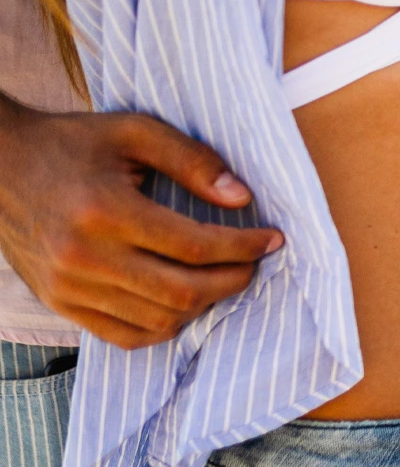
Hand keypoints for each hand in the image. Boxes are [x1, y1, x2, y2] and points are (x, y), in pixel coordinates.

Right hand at [0, 100, 282, 349]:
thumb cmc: (71, 143)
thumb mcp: (134, 131)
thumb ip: (192, 160)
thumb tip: (242, 198)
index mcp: (105, 211)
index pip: (194, 245)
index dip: (244, 246)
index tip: (272, 238)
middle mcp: (83, 257)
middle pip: (181, 291)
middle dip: (233, 280)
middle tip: (254, 262)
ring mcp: (68, 287)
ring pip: (157, 320)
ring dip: (202, 305)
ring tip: (222, 278)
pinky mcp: (59, 303)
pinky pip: (123, 335)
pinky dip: (163, 326)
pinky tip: (184, 302)